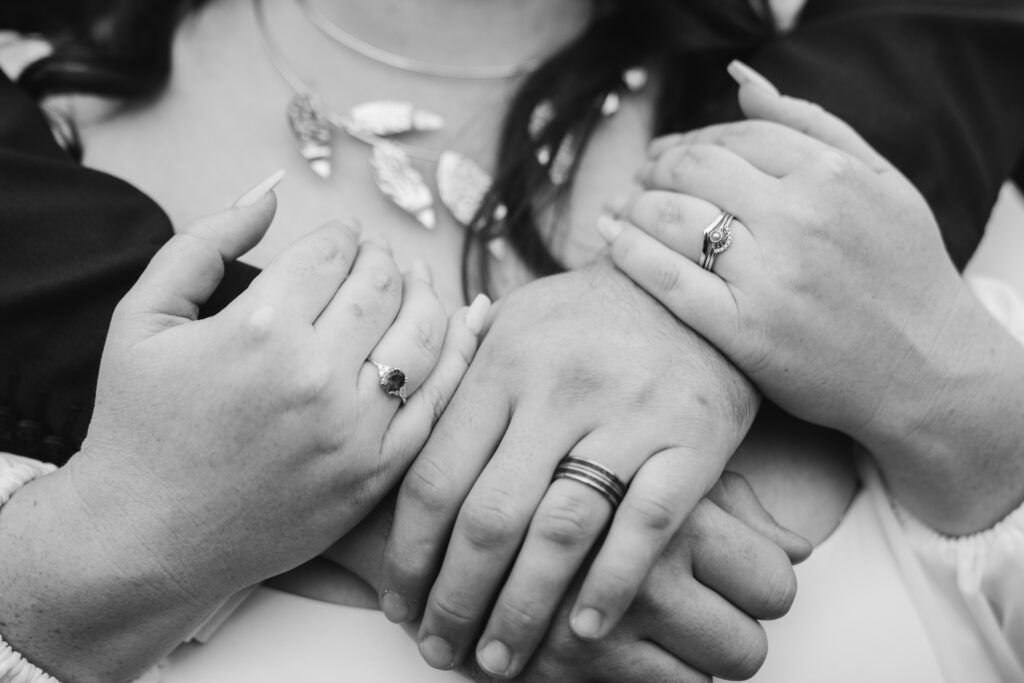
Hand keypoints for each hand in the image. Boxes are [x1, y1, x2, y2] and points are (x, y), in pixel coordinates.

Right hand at [66, 180, 485, 604]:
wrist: (147, 538)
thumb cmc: (139, 425)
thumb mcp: (143, 318)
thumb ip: (203, 243)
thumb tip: (268, 193)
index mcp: (260, 329)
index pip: (333, 251)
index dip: (342, 232)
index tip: (342, 234)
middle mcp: (315, 376)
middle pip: (382, 285)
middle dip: (381, 257)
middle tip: (375, 256)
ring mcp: (353, 430)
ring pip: (423, 334)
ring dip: (424, 296)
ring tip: (412, 284)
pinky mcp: (375, 473)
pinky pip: (437, 401)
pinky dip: (452, 356)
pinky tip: (448, 333)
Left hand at [378, 263, 759, 677]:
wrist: (690, 287)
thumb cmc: (587, 316)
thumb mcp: (514, 323)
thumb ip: (458, 380)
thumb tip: (394, 434)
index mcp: (503, 364)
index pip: (436, 476)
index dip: (408, 554)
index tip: (396, 602)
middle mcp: (559, 390)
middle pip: (490, 517)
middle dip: (455, 598)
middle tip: (437, 649)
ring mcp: (628, 417)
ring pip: (561, 532)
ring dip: (522, 610)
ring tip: (498, 660)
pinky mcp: (692, 441)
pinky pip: (645, 526)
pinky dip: (611, 584)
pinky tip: (582, 630)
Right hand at [462, 472, 807, 681]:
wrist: (446, 503)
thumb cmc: (568, 473)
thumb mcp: (649, 463)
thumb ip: (730, 504)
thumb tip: (797, 549)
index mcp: (672, 504)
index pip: (776, 584)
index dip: (763, 589)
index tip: (738, 583)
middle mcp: (645, 566)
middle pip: (747, 649)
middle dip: (730, 641)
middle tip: (701, 618)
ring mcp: (602, 622)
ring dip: (687, 667)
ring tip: (654, 631)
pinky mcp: (561, 665)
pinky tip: (613, 644)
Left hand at [601, 63, 964, 448]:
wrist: (929, 372)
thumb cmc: (905, 274)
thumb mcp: (884, 184)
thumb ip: (815, 126)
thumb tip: (743, 81)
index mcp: (832, 175)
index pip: (734, 135)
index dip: (691, 138)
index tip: (670, 153)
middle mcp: (799, 218)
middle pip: (693, 169)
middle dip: (655, 167)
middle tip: (641, 179)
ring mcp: (770, 276)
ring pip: (671, 217)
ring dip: (633, 204)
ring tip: (623, 209)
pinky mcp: (745, 330)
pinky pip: (665, 278)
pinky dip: (627, 251)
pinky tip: (610, 240)